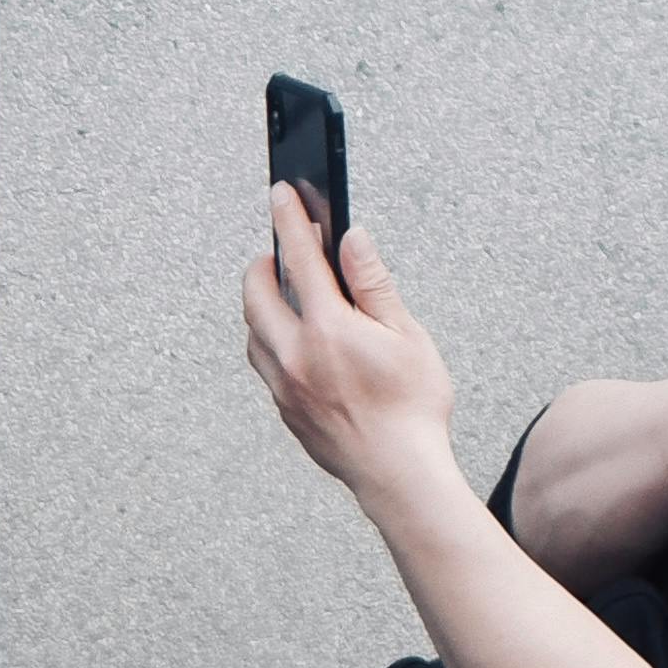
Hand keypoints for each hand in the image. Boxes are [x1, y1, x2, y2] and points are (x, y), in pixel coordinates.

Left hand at [243, 189, 455, 491]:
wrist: (398, 475)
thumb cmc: (413, 409)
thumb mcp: (405, 335)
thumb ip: (373, 283)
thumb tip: (351, 240)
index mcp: (327, 329)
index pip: (299, 257)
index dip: (290, 218)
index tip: (282, 192)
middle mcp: (295, 356)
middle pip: (256, 294)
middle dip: (264, 264)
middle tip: (279, 250)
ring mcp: (285, 387)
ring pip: (254, 333)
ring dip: (263, 305)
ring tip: (284, 292)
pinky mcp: (286, 412)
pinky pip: (265, 365)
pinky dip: (270, 341)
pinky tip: (293, 340)